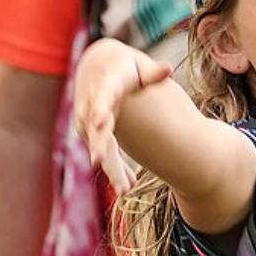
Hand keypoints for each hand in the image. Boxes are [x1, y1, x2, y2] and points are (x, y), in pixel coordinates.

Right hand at [71, 39, 172, 197]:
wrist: (98, 66)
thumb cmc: (124, 67)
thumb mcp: (137, 67)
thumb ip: (151, 72)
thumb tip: (168, 68)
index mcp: (105, 85)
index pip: (101, 97)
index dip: (100, 109)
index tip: (100, 122)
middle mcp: (91, 103)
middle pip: (94, 127)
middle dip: (98, 145)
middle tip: (100, 162)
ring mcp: (87, 119)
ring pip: (99, 146)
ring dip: (111, 167)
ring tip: (125, 188)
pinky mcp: (90, 132)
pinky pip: (103, 151)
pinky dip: (113, 168)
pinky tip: (127, 185)